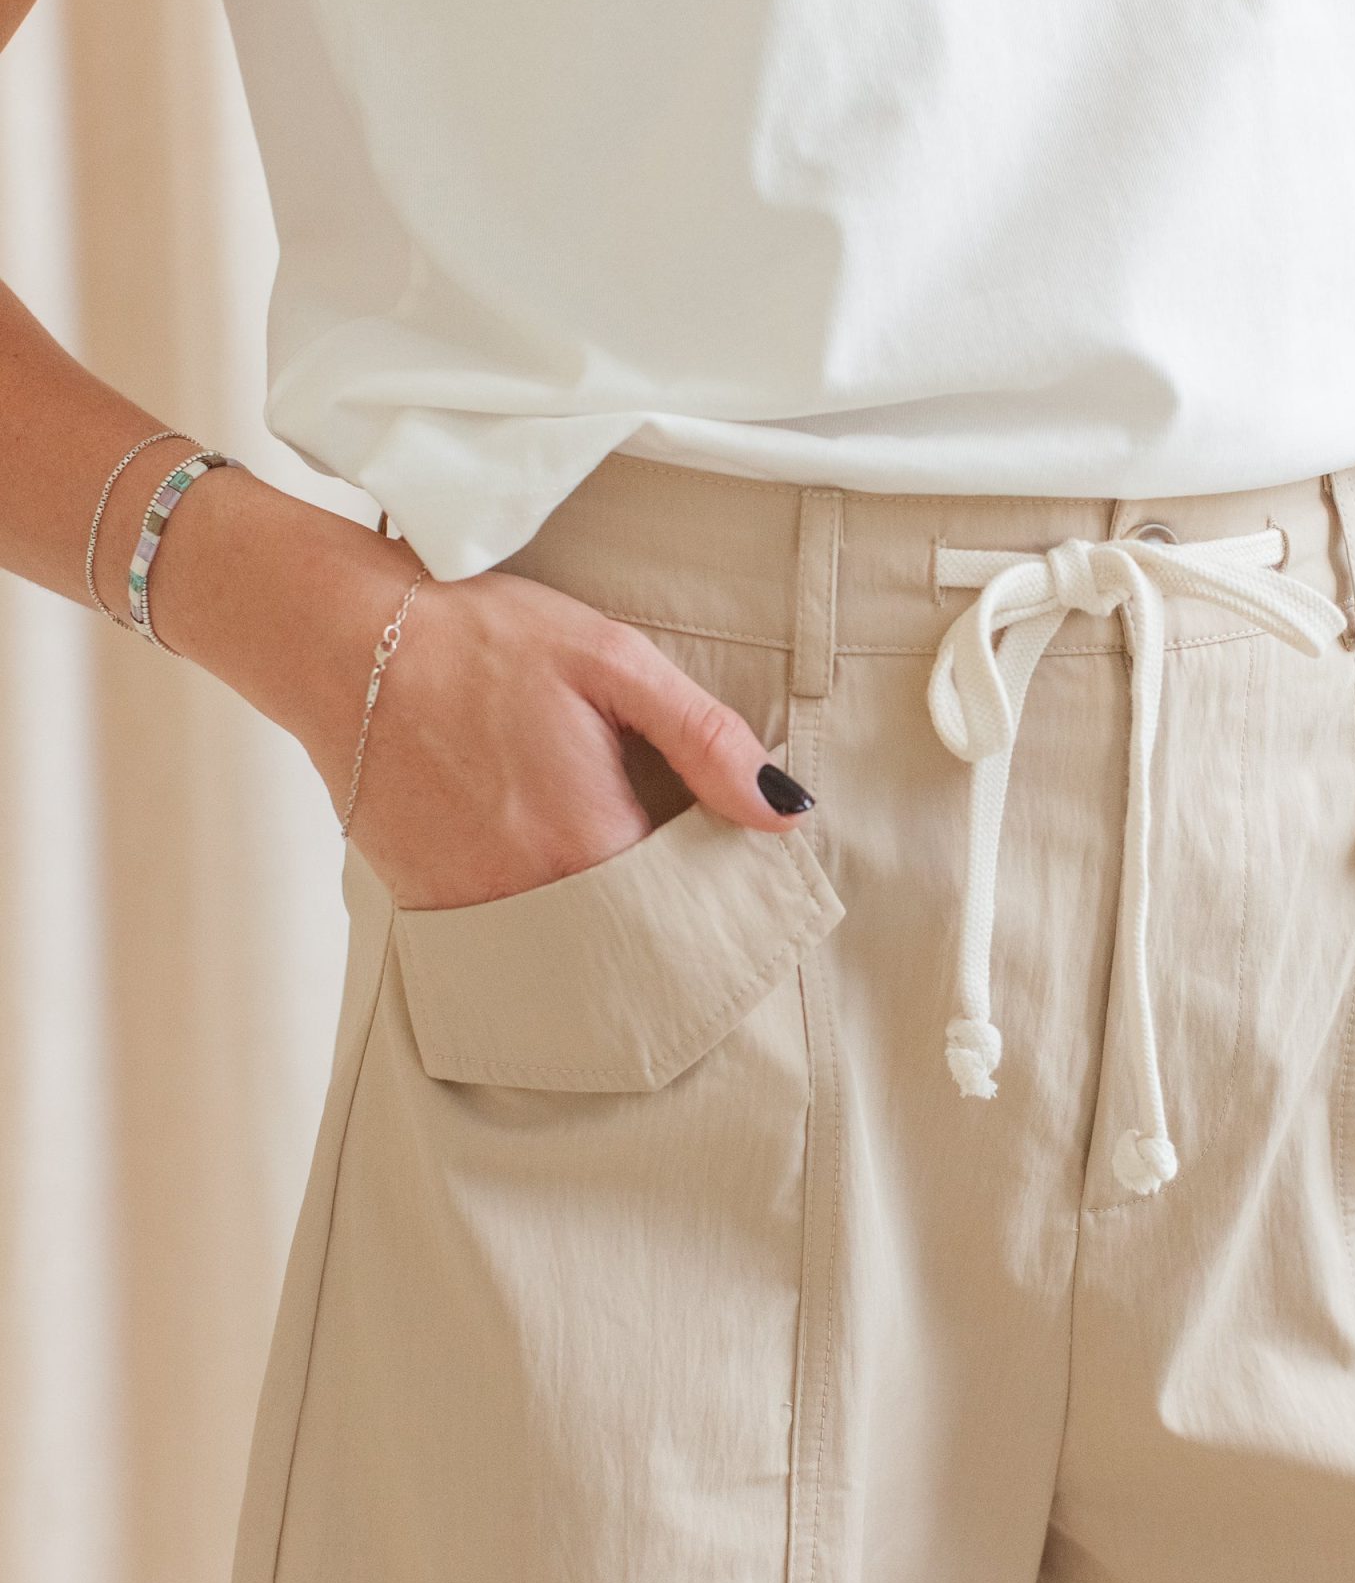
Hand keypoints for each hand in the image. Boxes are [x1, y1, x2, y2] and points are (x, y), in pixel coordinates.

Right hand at [142, 475, 809, 911]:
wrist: (341, 641)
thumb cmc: (479, 638)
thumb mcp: (612, 661)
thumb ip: (705, 740)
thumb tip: (784, 811)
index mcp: (594, 841)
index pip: (688, 909)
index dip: (713, 894)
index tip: (725, 868)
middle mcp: (536, 895)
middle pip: (630, 939)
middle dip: (659, 916)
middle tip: (664, 861)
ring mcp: (477, 908)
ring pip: (568, 944)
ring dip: (598, 920)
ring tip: (599, 854)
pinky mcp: (430, 906)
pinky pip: (507, 936)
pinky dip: (536, 913)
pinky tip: (537, 856)